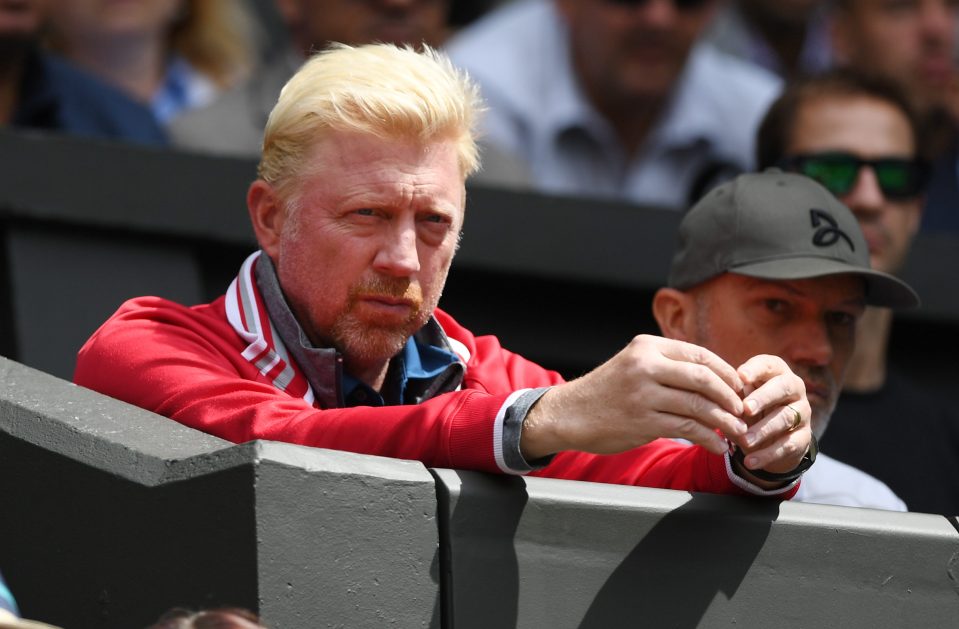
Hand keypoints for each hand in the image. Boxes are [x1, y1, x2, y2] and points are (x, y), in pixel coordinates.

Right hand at [520, 335, 749, 459]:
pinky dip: (707, 439)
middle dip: (730, 396)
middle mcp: (645, 366)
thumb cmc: (606, 392)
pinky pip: (686, 429)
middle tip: (744, 411)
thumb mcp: (633, 365)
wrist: (569, 414)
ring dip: (724, 421)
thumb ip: (667, 366)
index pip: (699, 354)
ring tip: (737, 432)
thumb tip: (714, 378)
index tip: (739, 388)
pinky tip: (715, 446)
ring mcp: (643, 394)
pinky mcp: (641, 421)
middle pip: (704, 377)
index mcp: (646, 347)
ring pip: (699, 405)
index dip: (726, 372)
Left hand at [731, 354, 811, 477]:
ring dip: (763, 430)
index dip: (755, 369)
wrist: (769, 436)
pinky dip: (767, 454)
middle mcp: (794, 388)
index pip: (768, 364)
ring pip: (786, 418)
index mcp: (776, 371)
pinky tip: (750, 461)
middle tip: (745, 408)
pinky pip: (788, 445)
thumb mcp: (740, 397)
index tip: (740, 376)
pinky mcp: (804, 437)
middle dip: (764, 397)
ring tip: (744, 440)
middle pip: (784, 387)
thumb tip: (716, 396)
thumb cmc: (750, 406)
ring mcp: (802, 412)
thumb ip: (732, 394)